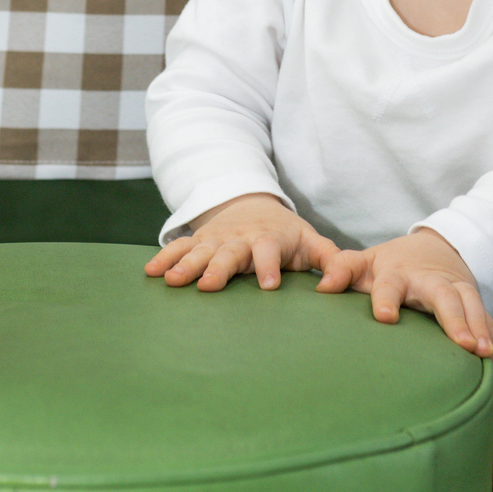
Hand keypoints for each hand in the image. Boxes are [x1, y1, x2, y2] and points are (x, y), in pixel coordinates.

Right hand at [144, 193, 339, 291]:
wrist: (253, 204)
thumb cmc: (286, 233)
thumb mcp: (310, 241)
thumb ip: (330, 259)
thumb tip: (341, 281)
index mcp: (269, 239)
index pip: (270, 251)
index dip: (269, 266)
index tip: (268, 286)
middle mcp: (240, 238)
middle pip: (230, 253)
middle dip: (219, 269)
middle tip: (208, 286)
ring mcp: (217, 239)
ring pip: (200, 251)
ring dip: (186, 264)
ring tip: (173, 280)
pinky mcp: (199, 240)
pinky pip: (180, 247)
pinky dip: (165, 257)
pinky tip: (151, 272)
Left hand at [316, 227, 492, 381]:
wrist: (434, 248)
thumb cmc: (391, 265)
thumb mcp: (364, 261)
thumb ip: (341, 268)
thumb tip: (322, 287)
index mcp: (398, 273)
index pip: (390, 285)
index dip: (386, 299)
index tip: (385, 317)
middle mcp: (430, 281)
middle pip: (444, 297)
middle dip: (453, 318)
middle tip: (461, 343)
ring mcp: (456, 290)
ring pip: (472, 306)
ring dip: (479, 329)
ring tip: (482, 355)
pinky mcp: (473, 303)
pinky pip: (488, 322)